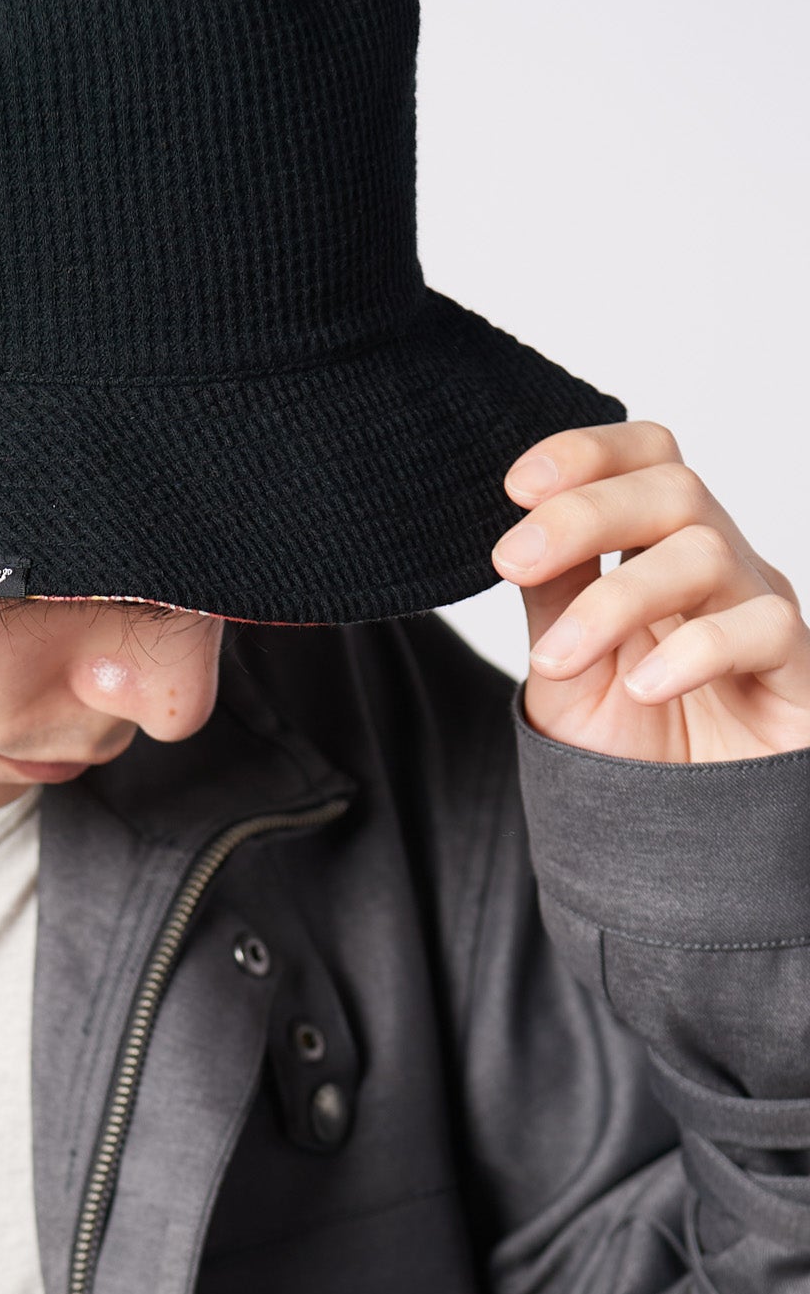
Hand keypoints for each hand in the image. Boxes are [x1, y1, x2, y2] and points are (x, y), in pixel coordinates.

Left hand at [493, 421, 809, 761]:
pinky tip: (643, 685)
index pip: (647, 458)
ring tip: (560, 660)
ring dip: (615, 600)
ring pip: (706, 552)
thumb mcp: (565, 665)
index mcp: (658, 548)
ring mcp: (760, 611)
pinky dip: (694, 650)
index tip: (518, 485)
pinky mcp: (799, 669)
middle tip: (512, 561)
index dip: (589, 452)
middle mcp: (717, 566)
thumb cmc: (628, 744)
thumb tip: (519, 529)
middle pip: (673, 488)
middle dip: (583, 515)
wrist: (674, 840)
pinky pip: (765, 626)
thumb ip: (552, 594)